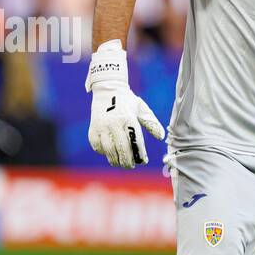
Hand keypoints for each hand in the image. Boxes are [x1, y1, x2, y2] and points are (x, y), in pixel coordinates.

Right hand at [86, 39, 164, 168]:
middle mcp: (114, 123)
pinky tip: (109, 153)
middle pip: (121, 148)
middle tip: (131, 166)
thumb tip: (161, 137)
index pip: (135, 140)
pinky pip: (97, 145)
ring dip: (115, 159)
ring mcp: (102, 126)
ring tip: (121, 163)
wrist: (107, 89)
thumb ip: (151, 123)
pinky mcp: (93, 128)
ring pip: (108, 149)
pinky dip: (103, 152)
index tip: (143, 161)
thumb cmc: (128, 101)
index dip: (140, 153)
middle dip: (127, 161)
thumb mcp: (142, 109)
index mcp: (128, 118)